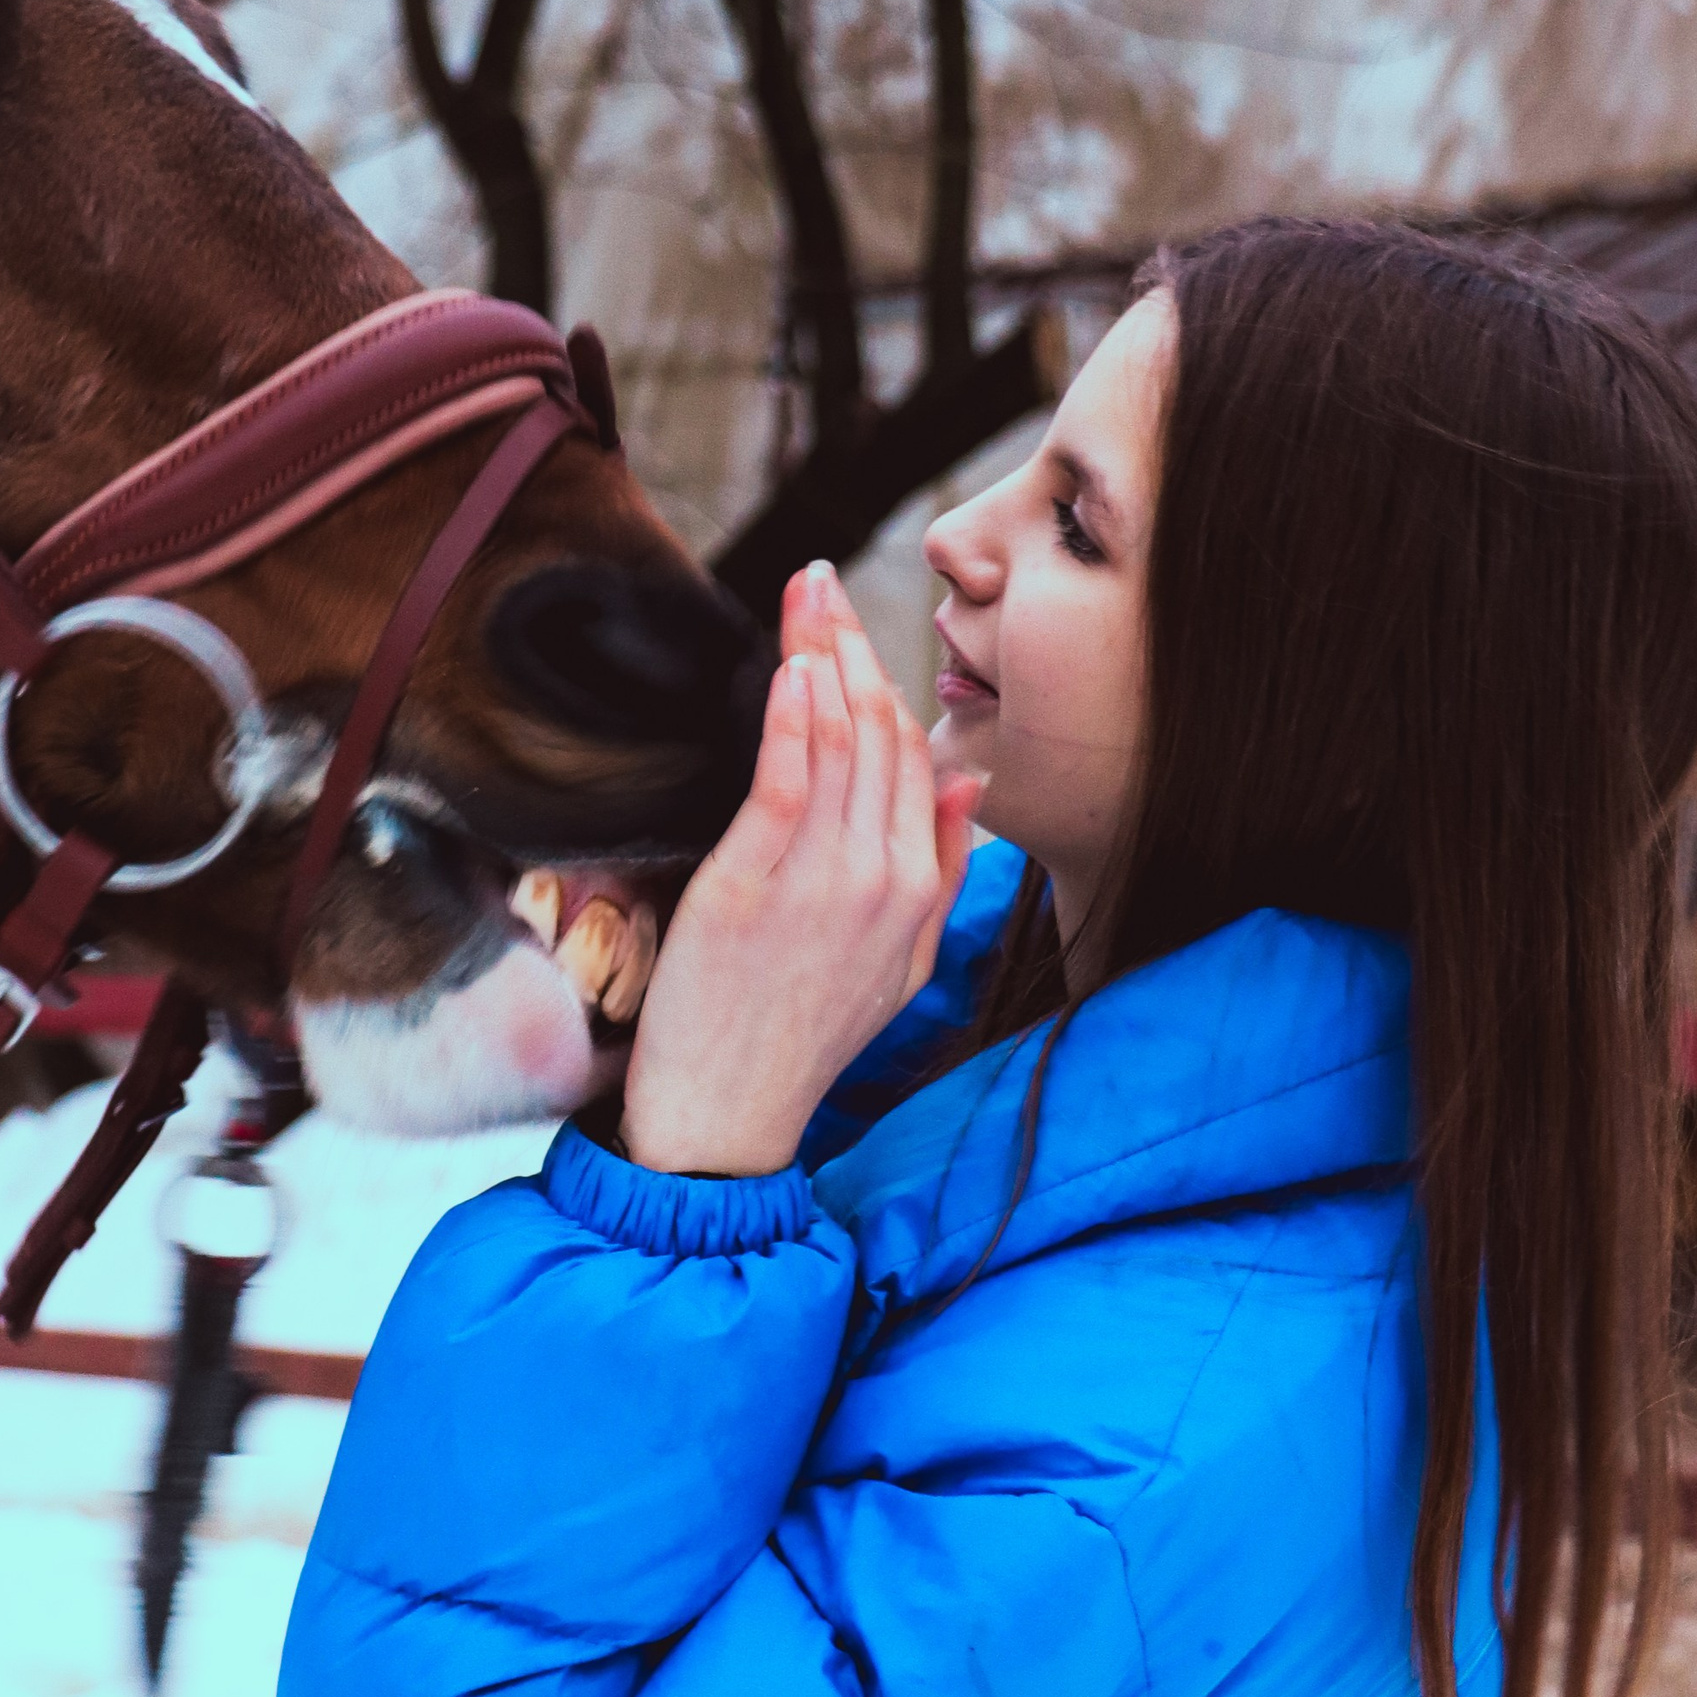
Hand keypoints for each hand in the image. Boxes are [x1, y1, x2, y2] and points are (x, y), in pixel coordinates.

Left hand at [620, 563, 981, 1177]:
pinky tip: (787, 665)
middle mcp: (881, 879)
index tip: (847, 622)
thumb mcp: (900, 961)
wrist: (729, 1116)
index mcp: (919, 892)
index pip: (911, 757)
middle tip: (816, 580)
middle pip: (876, 732)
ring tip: (801, 596)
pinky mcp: (752, 886)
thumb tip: (967, 780)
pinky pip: (784, 779)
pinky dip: (788, 714)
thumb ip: (940, 867)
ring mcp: (820, 882)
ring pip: (835, 742)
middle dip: (848, 643)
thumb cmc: (800, 1037)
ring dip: (818, 656)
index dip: (880, 679)